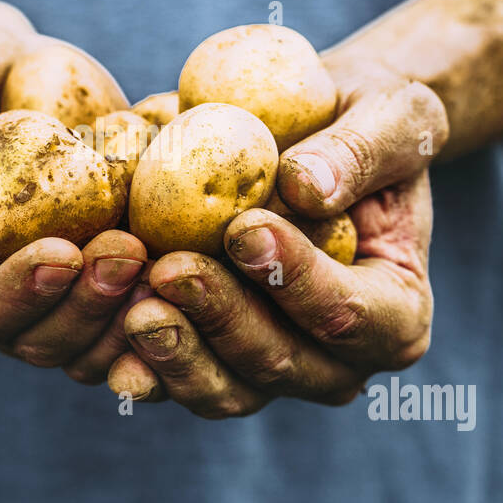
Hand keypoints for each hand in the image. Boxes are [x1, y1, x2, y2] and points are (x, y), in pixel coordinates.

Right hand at [0, 0, 146, 375]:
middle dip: (92, 304)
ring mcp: (57, 285)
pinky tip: (209, 255)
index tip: (62, 252)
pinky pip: (140, 296)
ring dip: (138, 309)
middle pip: (48, 337)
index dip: (23, 294)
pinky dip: (172, 286)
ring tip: (175, 261)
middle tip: (131, 252)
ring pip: (101, 333)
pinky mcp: (102, 258)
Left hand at [109, 64, 447, 416]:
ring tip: (131, 305)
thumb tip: (305, 188)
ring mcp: (272, 371)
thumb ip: (362, 151)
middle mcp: (339, 363)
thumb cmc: (368, 121)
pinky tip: (104, 324)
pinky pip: (173, 378)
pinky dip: (139, 359)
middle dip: (221, 319)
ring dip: (174, 352)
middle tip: (171, 270)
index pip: (347, 313)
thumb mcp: (394, 114)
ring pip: (223, 388)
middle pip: (278, 362)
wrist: (318, 136)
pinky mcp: (214, 362)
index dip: (295, 279)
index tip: (242, 228)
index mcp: (397, 314)